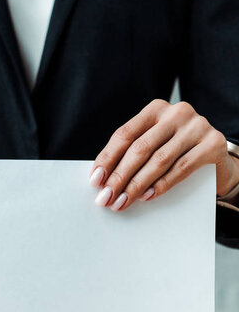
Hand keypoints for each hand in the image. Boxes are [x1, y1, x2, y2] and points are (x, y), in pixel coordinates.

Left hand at [89, 99, 238, 210]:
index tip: (95, 181)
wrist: (215, 158)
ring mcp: (197, 126)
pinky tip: (146, 196)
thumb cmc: (174, 153)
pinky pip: (182, 167)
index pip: (124, 134)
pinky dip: (161, 184)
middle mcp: (176, 113)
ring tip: (122, 202)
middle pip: (140, 148)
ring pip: (159, 160)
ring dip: (136, 185)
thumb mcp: (152, 146)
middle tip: (106, 198)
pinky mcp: (214, 143)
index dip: (107, 159)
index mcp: (155, 109)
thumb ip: (131, 155)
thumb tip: (101, 180)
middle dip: (119, 176)